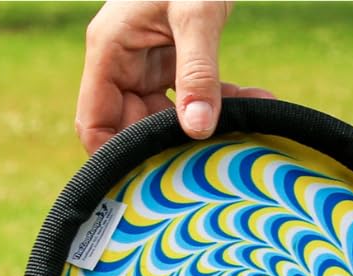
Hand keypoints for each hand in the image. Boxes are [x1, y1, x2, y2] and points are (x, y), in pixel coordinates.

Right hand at [76, 1, 271, 154]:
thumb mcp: (196, 13)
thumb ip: (197, 71)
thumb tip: (198, 129)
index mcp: (109, 49)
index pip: (94, 124)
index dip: (113, 159)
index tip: (148, 182)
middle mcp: (123, 59)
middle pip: (133, 127)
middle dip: (170, 147)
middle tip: (209, 165)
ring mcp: (150, 59)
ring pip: (169, 116)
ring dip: (206, 126)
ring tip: (247, 131)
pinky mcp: (177, 55)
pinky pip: (194, 93)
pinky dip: (223, 102)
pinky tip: (259, 106)